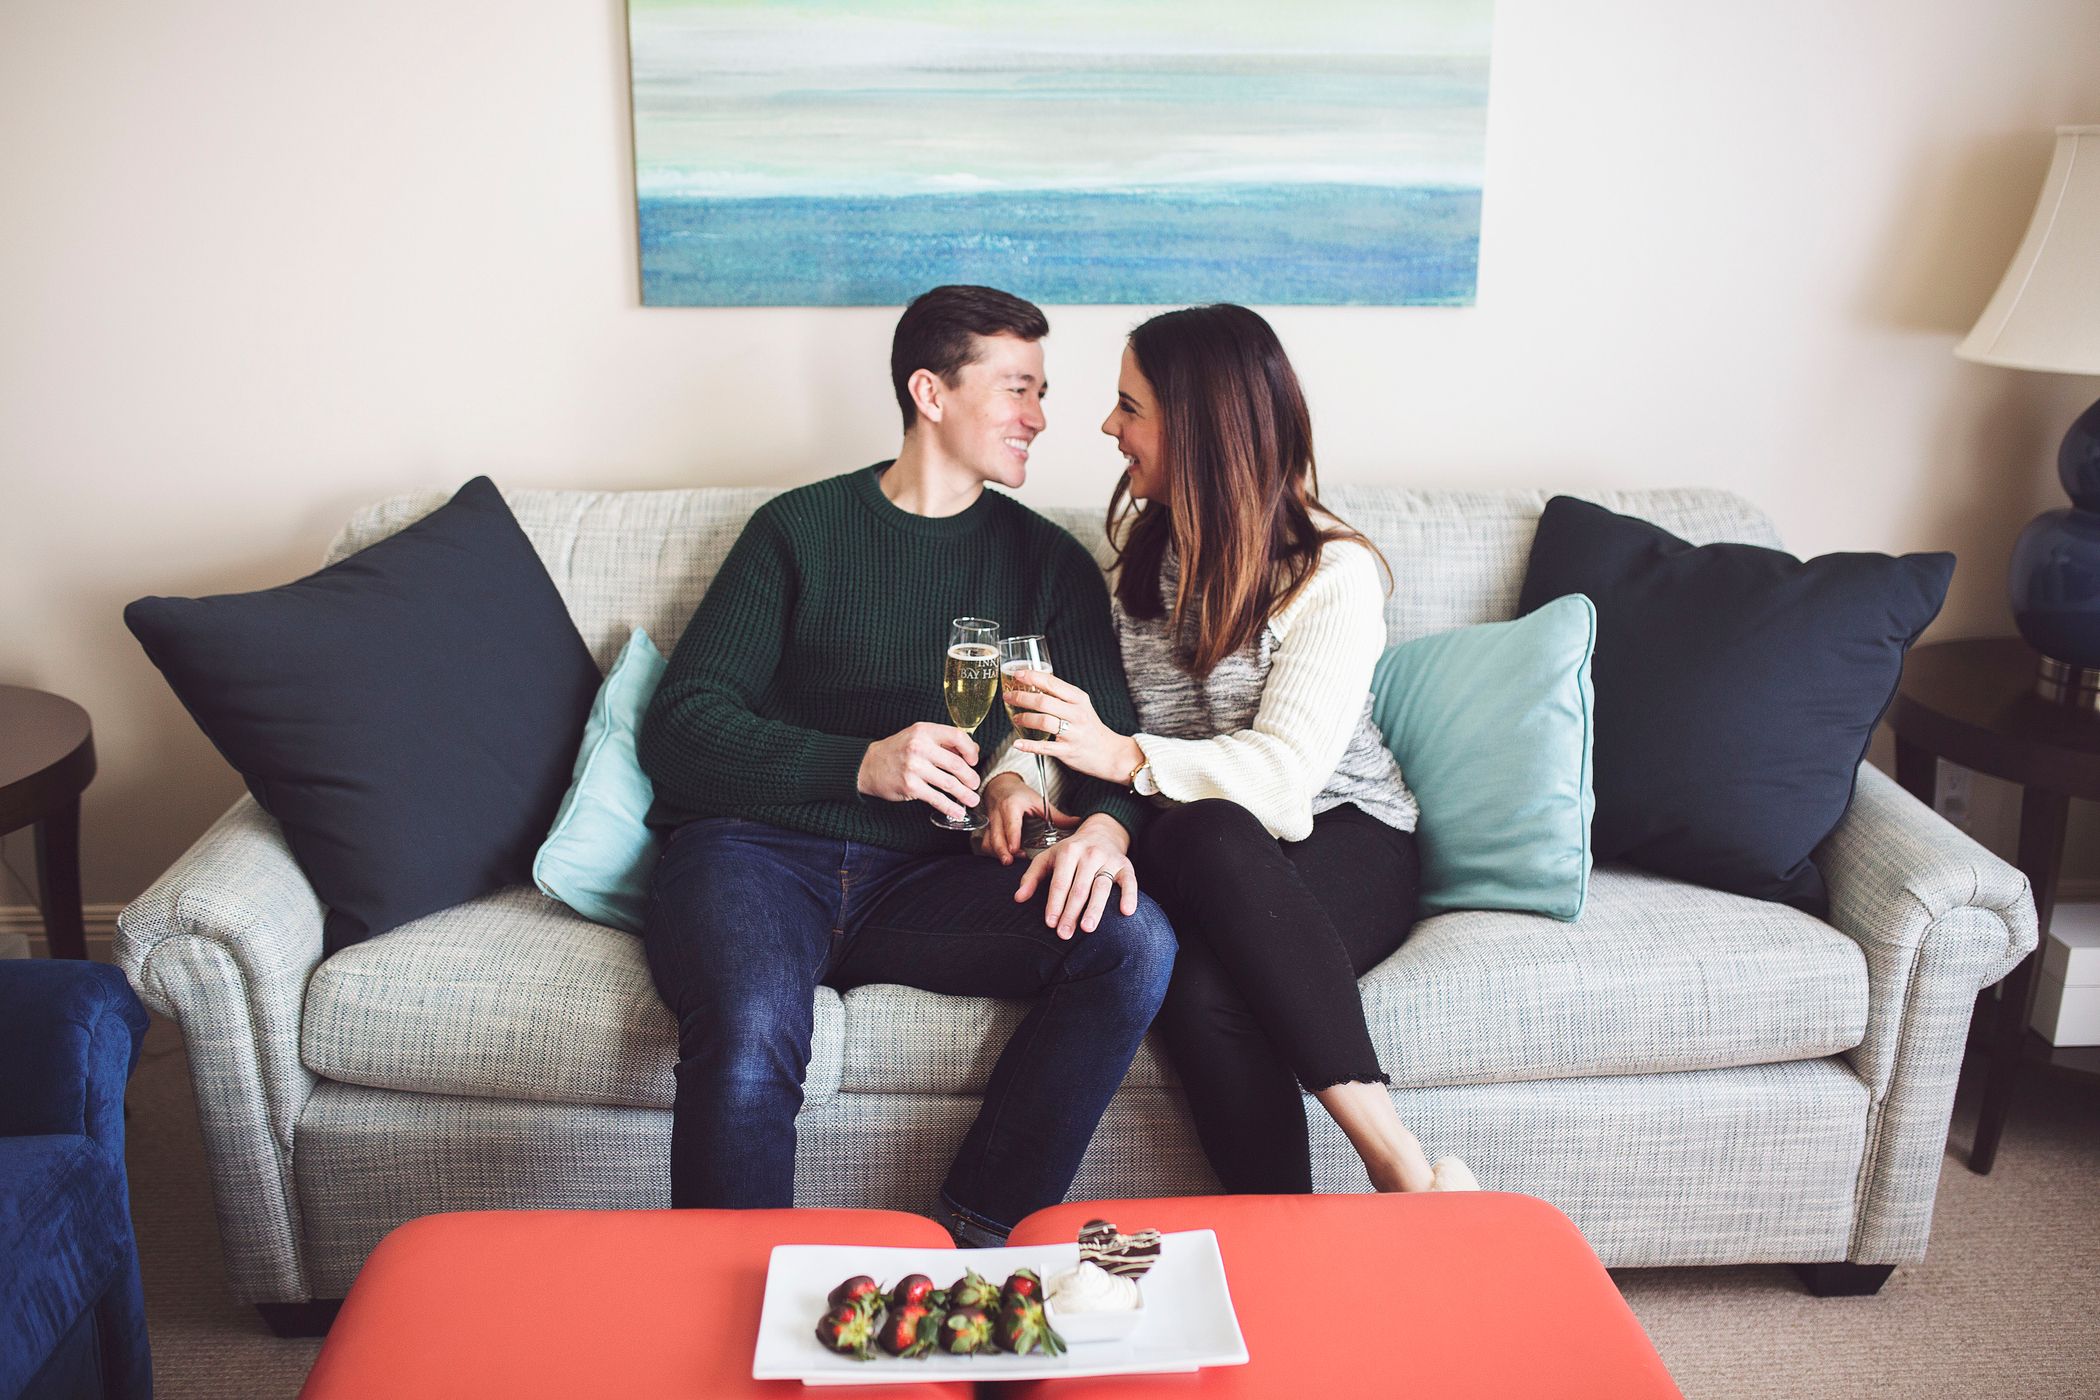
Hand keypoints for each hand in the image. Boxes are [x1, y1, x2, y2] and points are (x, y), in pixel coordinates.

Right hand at [858, 723, 980, 821]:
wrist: (868, 765)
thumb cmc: (897, 751)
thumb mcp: (918, 737)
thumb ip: (943, 742)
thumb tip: (972, 750)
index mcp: (924, 731)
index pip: (957, 736)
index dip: (970, 750)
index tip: (974, 760)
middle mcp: (919, 747)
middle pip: (956, 764)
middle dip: (970, 777)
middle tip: (975, 784)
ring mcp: (914, 767)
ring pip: (949, 783)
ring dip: (964, 794)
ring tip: (972, 799)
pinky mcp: (910, 786)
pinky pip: (936, 798)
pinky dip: (950, 807)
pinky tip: (957, 811)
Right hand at [978, 772, 1080, 864]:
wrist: (1001, 787)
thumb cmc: (1020, 795)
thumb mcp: (1038, 801)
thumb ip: (1057, 815)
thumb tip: (1077, 822)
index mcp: (1012, 806)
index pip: (1011, 823)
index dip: (1012, 837)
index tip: (1015, 849)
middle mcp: (998, 814)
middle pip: (996, 836)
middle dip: (1002, 851)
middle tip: (1010, 861)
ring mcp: (991, 823)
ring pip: (988, 841)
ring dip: (997, 853)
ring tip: (1009, 861)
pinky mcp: (986, 829)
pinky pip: (985, 843)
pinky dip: (992, 853)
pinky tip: (1004, 858)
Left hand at [1005, 670, 1143, 784]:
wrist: (1110, 754)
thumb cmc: (1091, 728)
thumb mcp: (1081, 706)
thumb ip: (1062, 696)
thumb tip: (1035, 684)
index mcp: (1079, 699)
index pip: (1052, 683)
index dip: (1032, 677)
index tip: (1017, 674)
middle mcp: (1077, 714)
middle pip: (1044, 701)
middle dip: (1022, 697)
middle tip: (1009, 696)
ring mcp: (1073, 733)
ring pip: (1044, 721)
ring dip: (1025, 718)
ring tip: (1015, 718)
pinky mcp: (1068, 751)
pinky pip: (1045, 747)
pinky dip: (1029, 745)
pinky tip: (1017, 743)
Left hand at [1013, 813, 1138, 939]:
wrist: (1102, 832)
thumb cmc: (1071, 852)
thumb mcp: (1048, 858)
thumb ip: (1031, 878)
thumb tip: (1018, 898)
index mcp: (1068, 852)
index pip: (1060, 883)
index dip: (1055, 904)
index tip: (1050, 923)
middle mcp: (1089, 854)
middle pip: (1079, 888)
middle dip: (1071, 913)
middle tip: (1064, 934)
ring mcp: (1109, 860)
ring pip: (1102, 887)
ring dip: (1095, 909)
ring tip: (1087, 928)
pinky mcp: (1125, 865)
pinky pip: (1129, 881)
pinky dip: (1129, 896)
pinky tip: (1126, 912)